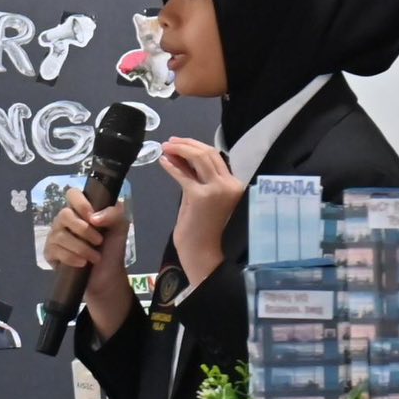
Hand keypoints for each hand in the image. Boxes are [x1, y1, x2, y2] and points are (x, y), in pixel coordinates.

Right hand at [45, 185, 130, 283]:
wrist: (107, 276)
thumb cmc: (112, 249)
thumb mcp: (120, 227)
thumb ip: (114, 214)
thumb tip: (93, 218)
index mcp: (81, 209)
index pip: (73, 194)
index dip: (81, 204)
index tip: (93, 218)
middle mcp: (65, 220)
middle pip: (64, 215)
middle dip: (84, 230)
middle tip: (99, 241)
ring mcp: (55, 236)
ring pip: (60, 235)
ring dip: (82, 248)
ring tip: (94, 257)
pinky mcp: (50, 253)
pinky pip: (55, 251)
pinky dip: (72, 258)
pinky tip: (82, 263)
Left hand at [158, 137, 244, 283]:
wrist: (206, 257)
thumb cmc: (207, 235)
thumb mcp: (206, 204)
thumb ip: (200, 184)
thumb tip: (184, 164)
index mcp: (235, 186)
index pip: (217, 159)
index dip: (197, 147)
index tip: (182, 144)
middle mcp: (230, 185)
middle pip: (209, 154)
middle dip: (187, 144)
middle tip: (170, 141)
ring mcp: (217, 190)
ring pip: (199, 158)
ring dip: (180, 149)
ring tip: (165, 147)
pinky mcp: (200, 197)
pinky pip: (184, 175)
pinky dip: (172, 166)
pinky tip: (163, 161)